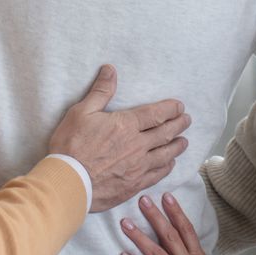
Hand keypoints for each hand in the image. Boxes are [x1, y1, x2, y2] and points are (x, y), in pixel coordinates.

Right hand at [50, 66, 191, 211]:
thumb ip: (100, 91)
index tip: (179, 106)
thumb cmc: (71, 145)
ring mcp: (138, 166)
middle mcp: (137, 145)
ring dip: (176, 146)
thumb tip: (110, 69)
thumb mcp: (82, 112)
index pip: (156, 114)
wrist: (68, 182)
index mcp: (126, 125)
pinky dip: (167, 168)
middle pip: (165, 133)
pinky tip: (170, 164)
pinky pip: (157, 174)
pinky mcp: (134, 184)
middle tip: (187, 120)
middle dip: (179, 125)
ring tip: (184, 141)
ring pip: (165, 154)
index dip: (170, 109)